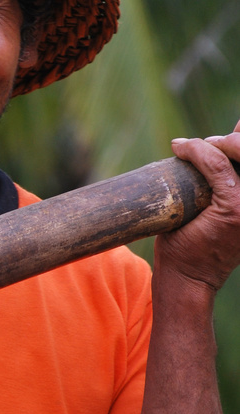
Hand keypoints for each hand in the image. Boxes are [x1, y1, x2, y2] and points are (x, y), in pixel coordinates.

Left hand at [156, 121, 239, 292]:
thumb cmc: (199, 243)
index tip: (219, 140)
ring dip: (216, 141)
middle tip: (206, 143)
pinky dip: (197, 150)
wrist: (188, 278)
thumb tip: (230, 136)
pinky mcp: (235, 208)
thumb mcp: (222, 207)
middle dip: (232, 138)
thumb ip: (230, 179)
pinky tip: (180, 149)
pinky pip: (215, 164)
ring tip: (191, 148)